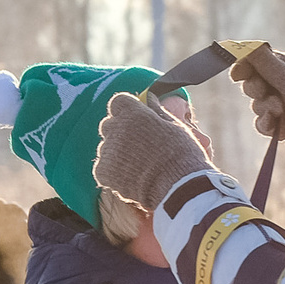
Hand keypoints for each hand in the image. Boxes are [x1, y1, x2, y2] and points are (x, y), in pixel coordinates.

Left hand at [95, 92, 219, 216]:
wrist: (178, 187)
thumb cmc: (182, 154)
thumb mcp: (176, 126)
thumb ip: (157, 111)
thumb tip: (149, 97)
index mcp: (133, 114)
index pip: (119, 102)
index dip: (128, 109)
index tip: (137, 118)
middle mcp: (115, 129)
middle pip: (110, 123)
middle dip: (121, 130)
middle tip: (141, 144)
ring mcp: (107, 151)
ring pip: (107, 146)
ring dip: (118, 151)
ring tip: (140, 164)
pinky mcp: (102, 171)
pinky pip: (104, 166)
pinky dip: (114, 170)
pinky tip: (132, 176)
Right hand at [232, 43, 284, 173]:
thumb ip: (265, 64)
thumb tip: (247, 46)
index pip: (260, 61)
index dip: (246, 67)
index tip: (237, 75)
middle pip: (254, 82)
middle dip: (255, 89)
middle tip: (263, 93)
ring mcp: (282, 104)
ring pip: (257, 104)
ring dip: (264, 108)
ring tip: (280, 112)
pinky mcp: (281, 123)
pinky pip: (262, 122)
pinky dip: (266, 124)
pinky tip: (276, 126)